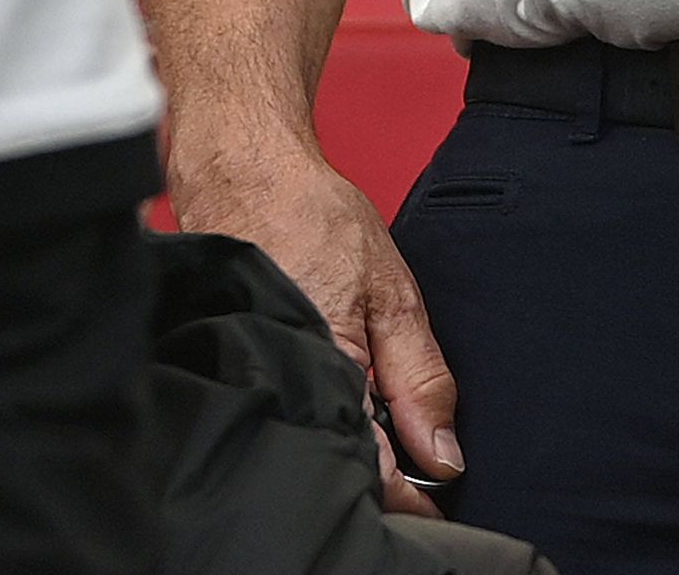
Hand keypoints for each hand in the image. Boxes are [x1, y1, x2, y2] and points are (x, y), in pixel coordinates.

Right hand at [172, 138, 462, 516]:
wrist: (244, 175)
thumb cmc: (315, 221)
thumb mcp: (392, 296)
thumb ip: (420, 379)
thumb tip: (445, 456)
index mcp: (327, 375)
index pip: (372, 471)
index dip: (409, 496)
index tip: (436, 503)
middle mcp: (282, 387)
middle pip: (336, 465)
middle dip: (376, 477)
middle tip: (414, 473)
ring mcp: (253, 380)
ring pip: (308, 442)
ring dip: (344, 448)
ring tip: (377, 438)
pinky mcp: (234, 368)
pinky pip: (278, 412)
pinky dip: (310, 416)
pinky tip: (328, 402)